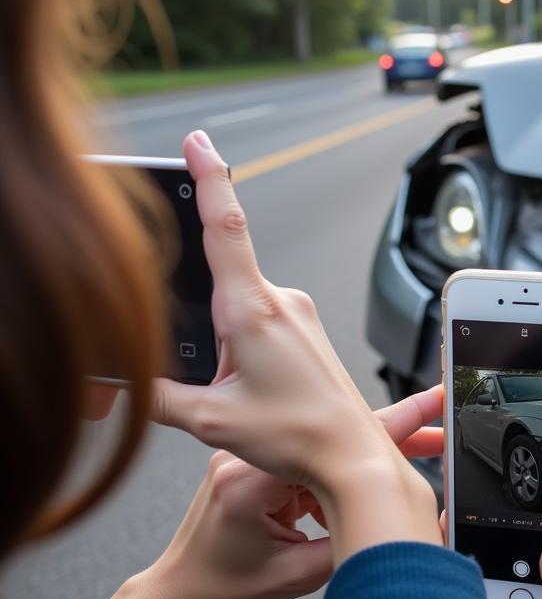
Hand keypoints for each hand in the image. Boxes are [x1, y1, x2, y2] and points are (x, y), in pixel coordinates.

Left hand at [99, 388, 445, 598]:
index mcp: (248, 483)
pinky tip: (340, 504)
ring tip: (388, 483)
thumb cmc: (223, 589)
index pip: (325, 450)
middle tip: (431, 429)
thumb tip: (388, 524)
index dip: (377, 440)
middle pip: (325, 439)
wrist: (180, 594)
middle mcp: (240, 459)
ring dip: (350, 468)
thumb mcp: (294, 576)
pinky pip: (298, 461)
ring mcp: (241, 457)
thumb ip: (344, 544)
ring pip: (315, 450)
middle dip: (380, 438)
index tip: (421, 421)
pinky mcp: (246, 463)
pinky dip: (325, 479)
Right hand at [151, 131, 439, 564]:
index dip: (209, 179)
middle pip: (224, 281)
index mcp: (253, 310)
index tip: (199, 142)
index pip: (226, 227)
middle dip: (204, 320)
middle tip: (220, 382)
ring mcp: (300, 314)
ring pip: (242, 309)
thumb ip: (160, 397)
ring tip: (246, 398)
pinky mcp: (308, 331)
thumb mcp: (211, 421)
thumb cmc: (296, 435)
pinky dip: (246, 348)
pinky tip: (258, 391)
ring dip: (226, 343)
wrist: (352, 456)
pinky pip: (263, 323)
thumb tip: (132, 384)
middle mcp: (281, 301)